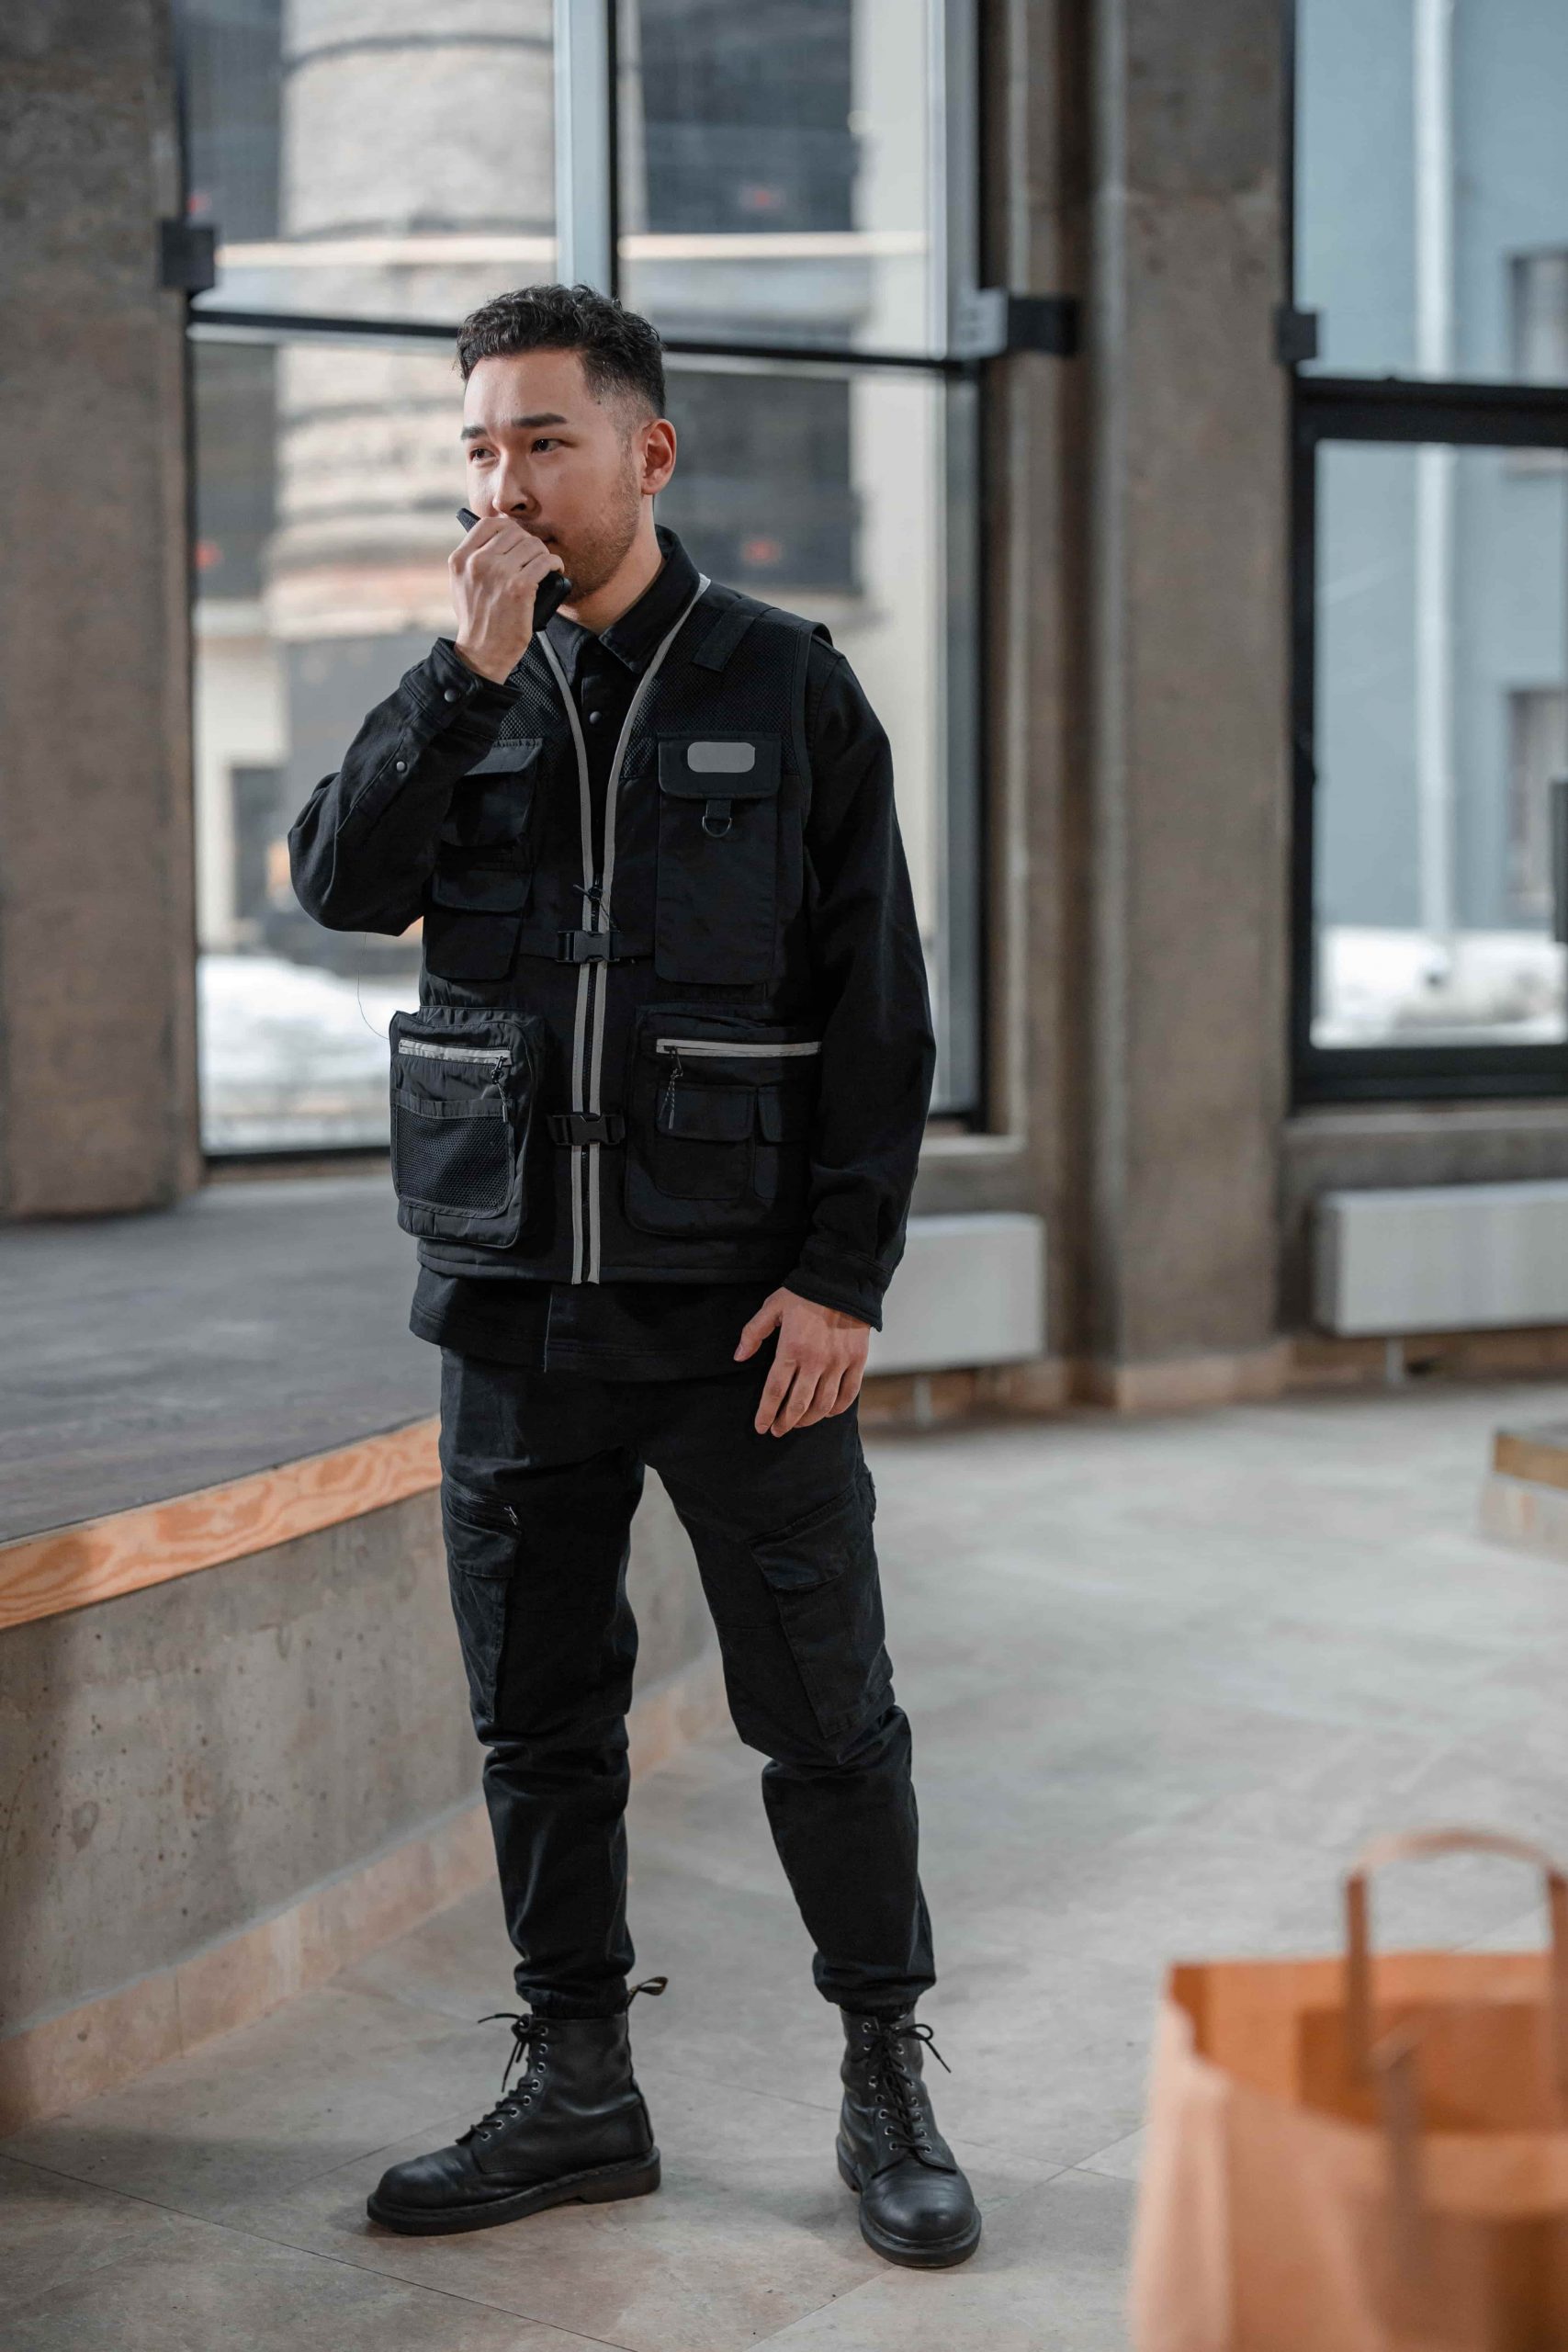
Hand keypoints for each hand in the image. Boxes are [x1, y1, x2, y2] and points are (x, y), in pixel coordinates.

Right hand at [449, 512, 564, 682]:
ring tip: (545, 565)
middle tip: (534, 557)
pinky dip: (555, 563)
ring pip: (532, 545)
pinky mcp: (520, 587)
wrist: (482, 653)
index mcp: (461, 559)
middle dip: (528, 542)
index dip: (508, 528)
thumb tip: (496, 541)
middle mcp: (478, 562)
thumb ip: (472, 561)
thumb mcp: (461, 585)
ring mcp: (499, 573)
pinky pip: (545, 561)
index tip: (517, 539)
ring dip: (543, 553)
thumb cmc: (476, 621)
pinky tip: (556, 569)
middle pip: (514, 532)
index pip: (489, 524)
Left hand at [735, 1288, 869, 1435]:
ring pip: (823, 1405)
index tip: (761, 1427)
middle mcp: (815, 1361)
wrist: (842, 1281)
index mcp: (791, 1348)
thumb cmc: (804, 1293)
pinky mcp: (857, 1361)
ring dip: (808, 1420)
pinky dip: (836, 1409)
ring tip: (798, 1423)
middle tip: (777, 1431)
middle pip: (798, 1404)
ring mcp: (838, 1363)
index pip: (775, 1391)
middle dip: (785, 1422)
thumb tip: (738, 1357)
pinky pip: (848, 1394)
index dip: (766, 1413)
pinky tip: (826, 1412)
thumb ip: (753, 1333)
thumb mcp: (771, 1307)